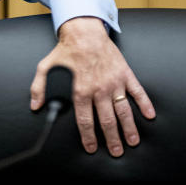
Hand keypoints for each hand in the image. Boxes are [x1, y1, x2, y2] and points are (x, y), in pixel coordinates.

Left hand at [29, 16, 155, 156]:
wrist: (84, 32)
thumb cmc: (65, 51)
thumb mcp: (45, 68)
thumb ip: (39, 88)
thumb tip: (35, 106)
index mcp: (80, 90)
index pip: (85, 121)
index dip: (89, 137)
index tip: (92, 149)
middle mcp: (99, 89)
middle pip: (107, 121)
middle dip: (112, 139)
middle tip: (117, 152)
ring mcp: (114, 82)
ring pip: (124, 111)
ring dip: (129, 128)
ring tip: (133, 142)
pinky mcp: (125, 74)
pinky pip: (138, 91)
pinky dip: (145, 104)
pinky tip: (150, 116)